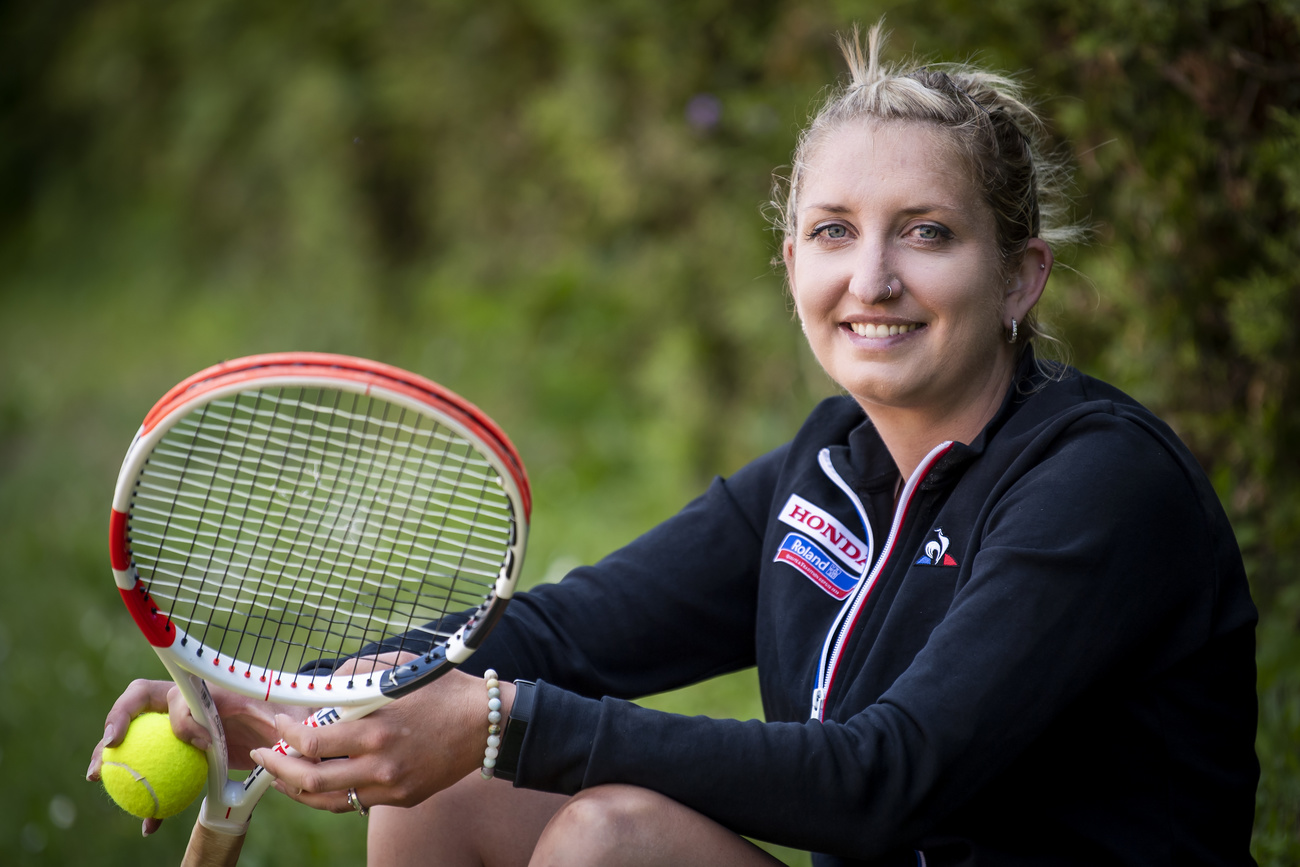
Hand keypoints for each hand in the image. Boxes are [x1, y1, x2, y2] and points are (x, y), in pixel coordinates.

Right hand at [87, 678, 285, 834]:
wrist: (283, 730)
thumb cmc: (285, 714)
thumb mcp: (286, 714)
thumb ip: (278, 718)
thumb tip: (281, 727)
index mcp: (208, 691)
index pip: (174, 696)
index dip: (150, 710)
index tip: (147, 738)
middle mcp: (188, 704)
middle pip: (140, 707)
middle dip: (115, 726)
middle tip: (105, 759)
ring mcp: (180, 726)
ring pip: (140, 738)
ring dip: (116, 757)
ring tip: (100, 781)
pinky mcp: (182, 750)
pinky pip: (158, 768)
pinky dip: (151, 795)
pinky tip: (151, 823)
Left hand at [250, 668, 511, 814]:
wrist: (488, 724)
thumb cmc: (444, 689)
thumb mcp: (399, 669)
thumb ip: (356, 675)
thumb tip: (321, 687)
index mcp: (378, 729)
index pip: (313, 741)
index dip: (286, 734)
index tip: (278, 723)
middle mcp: (382, 765)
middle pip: (311, 779)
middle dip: (277, 768)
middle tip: (263, 754)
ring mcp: (392, 787)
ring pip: (327, 800)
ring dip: (295, 788)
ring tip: (280, 774)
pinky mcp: (402, 799)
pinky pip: (353, 802)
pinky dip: (327, 794)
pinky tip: (316, 782)